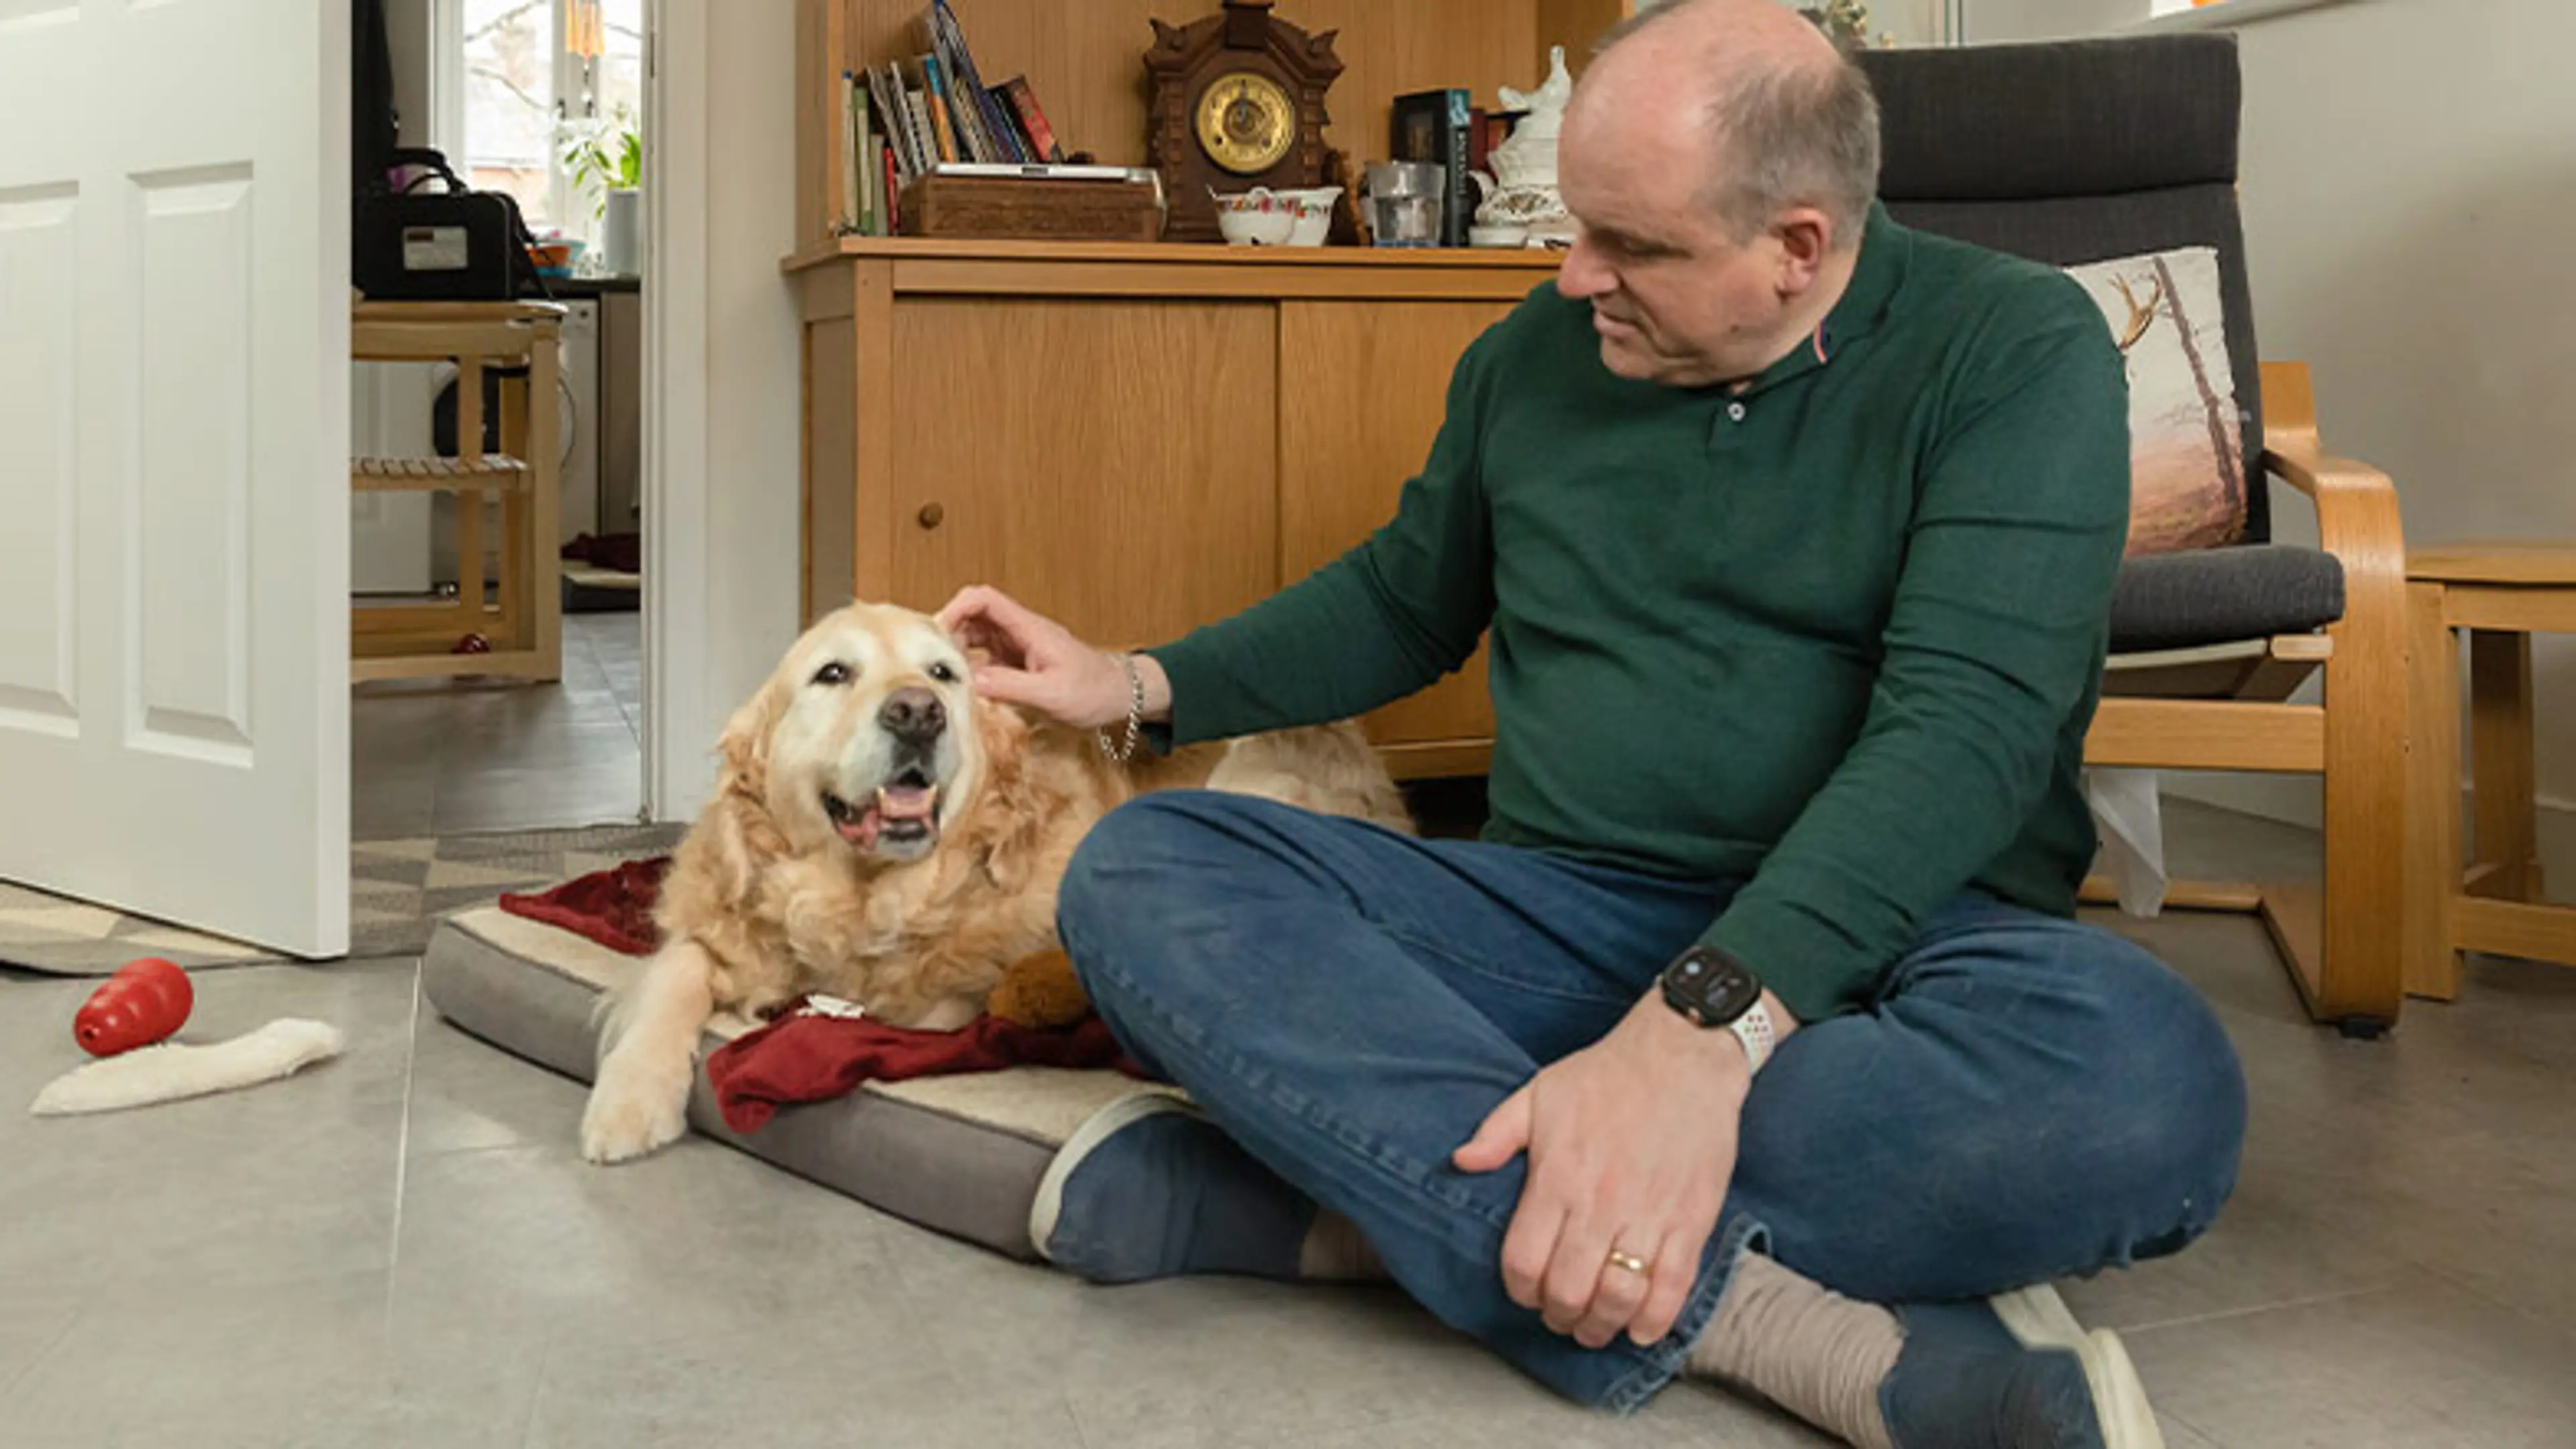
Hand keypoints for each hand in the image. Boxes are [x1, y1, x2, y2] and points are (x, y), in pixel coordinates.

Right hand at [934, 585, 1157, 728]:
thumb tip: (970, 681)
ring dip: (959, 651)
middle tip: (935, 661)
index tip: (938, 633)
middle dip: (950, 632)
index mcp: (1029, 628)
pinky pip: (987, 657)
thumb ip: (1010, 686)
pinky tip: (967, 687)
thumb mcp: (1051, 694)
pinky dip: (972, 667)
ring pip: (977, 636)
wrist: (1121, 695)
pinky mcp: (1020, 663)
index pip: (984, 599)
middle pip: (973, 616)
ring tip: (947, 676)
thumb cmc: (1094, 691)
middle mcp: (1021, 632)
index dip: (956, 608)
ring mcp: (1019, 646)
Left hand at [1453, 991, 1791, 1349]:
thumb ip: (1496, 1133)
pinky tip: (1640, 1329)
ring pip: (1618, 1296)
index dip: (1520, 1290)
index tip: (1526, 1293)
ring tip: (1594, 1329)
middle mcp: (1600, 1203)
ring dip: (1601, 1326)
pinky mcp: (1690, 1220)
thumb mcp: (1538, 1093)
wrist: (1681, 1056)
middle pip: (1568, 1289)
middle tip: (1560, 1317)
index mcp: (1558, 1177)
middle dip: (1558, 1316)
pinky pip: (1672, 1286)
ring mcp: (1648, 1214)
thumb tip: (1460, 1162)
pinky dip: (1654, 1319)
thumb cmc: (1606, 1075)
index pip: (1525, 1261)